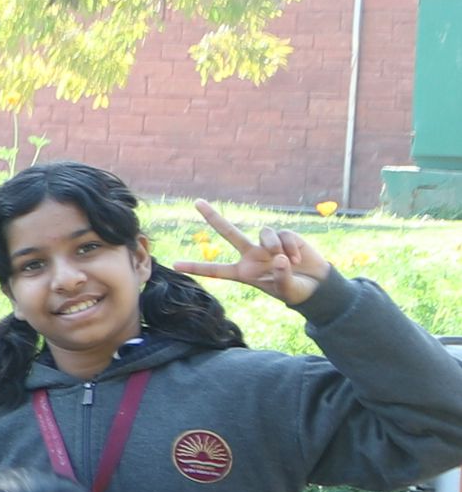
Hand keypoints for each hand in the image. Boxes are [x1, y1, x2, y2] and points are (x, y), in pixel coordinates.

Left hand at [190, 200, 329, 308]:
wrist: (318, 285)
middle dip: (213, 216)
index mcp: (244, 273)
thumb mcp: (286, 290)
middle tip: (196, 202)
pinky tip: (299, 258)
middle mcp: (251, 255)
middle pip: (229, 233)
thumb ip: (281, 277)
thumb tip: (279, 258)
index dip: (196, 267)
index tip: (174, 264)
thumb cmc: (296, 290)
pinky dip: (291, 247)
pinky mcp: (286, 236)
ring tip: (287, 261)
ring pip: (264, 233)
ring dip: (275, 245)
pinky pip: (284, 235)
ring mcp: (267, 245)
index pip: (216, 270)